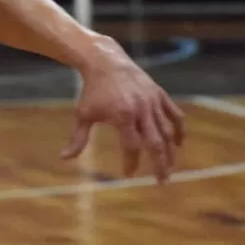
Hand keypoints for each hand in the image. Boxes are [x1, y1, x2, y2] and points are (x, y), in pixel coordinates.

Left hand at [61, 46, 185, 183]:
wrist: (106, 62)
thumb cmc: (92, 91)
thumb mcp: (83, 114)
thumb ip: (78, 139)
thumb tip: (65, 158)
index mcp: (122, 115)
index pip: (132, 146)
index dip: (131, 162)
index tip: (127, 174)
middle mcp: (141, 109)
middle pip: (156, 143)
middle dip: (160, 164)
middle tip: (162, 181)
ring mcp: (153, 102)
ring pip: (168, 131)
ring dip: (171, 151)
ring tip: (170, 167)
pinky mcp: (160, 95)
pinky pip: (175, 115)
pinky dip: (179, 130)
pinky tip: (178, 144)